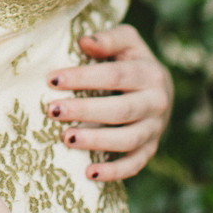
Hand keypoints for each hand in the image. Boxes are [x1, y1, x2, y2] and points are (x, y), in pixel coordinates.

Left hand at [44, 24, 172, 181]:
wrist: (160, 89)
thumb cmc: (132, 60)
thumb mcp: (127, 41)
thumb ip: (109, 39)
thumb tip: (85, 42)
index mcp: (150, 73)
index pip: (115, 76)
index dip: (83, 78)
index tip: (52, 80)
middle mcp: (157, 103)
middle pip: (120, 110)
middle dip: (85, 111)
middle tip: (53, 111)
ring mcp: (155, 129)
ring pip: (128, 140)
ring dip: (96, 141)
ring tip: (66, 138)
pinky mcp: (150, 150)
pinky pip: (134, 165)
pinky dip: (114, 172)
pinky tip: (89, 174)